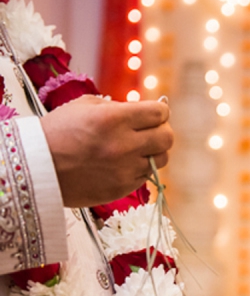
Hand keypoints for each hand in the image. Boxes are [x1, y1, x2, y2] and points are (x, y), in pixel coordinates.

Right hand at [40, 95, 173, 206]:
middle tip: (151, 131)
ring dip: (154, 152)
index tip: (155, 114)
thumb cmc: (59, 131)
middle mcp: (124, 145)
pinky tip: (123, 164)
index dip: (160, 112)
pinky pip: (146, 176)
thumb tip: (148, 113)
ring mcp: (125, 169)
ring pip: (161, 159)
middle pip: (167, 137)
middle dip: (162, 131)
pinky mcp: (122, 188)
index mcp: (114, 119)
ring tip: (137, 149)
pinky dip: (140, 169)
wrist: (36, 168)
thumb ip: (121, 108)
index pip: (159, 113)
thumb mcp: (86, 106)